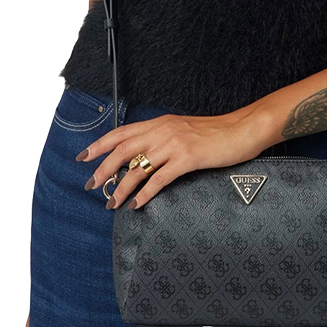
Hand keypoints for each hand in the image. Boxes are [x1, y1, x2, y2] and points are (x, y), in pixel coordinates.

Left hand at [74, 108, 267, 210]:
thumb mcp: (183, 129)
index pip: (121, 132)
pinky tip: (137, 204)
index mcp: (160, 122)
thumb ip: (163, 137)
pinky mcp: (188, 158)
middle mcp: (163, 130)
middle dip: (103, 169)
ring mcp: (175, 144)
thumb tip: (144, 155)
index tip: (83, 157)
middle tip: (92, 186)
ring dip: (121, 187)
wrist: (243, 128)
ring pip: (138, 167)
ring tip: (113, 202)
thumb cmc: (216, 132)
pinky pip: (159, 179)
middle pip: (123, 149)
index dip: (100, 144)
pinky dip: (145, 194)